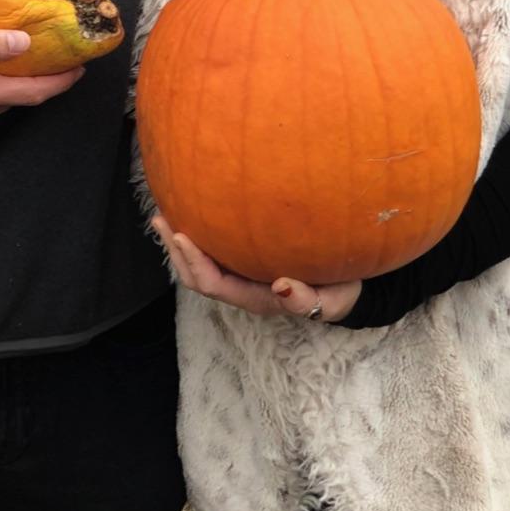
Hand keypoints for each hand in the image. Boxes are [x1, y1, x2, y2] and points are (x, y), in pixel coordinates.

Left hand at [151, 215, 362, 323]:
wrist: (348, 288)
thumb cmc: (339, 292)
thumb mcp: (332, 300)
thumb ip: (308, 300)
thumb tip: (281, 287)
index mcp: (256, 298)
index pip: (214, 284)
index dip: (193, 262)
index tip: (180, 234)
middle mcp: (243, 289)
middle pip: (197, 278)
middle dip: (176, 251)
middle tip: (161, 217)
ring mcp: (242, 275)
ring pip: (201, 266)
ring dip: (179, 243)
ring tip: (164, 213)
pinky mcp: (246, 260)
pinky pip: (214, 252)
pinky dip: (198, 234)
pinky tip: (192, 210)